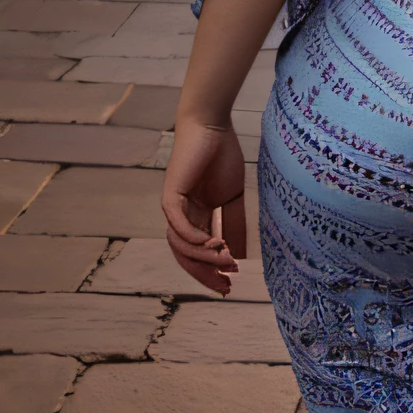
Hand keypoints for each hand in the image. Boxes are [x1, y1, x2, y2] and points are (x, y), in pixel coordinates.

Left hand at [162, 124, 247, 295]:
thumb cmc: (221, 155)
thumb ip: (234, 225)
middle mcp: (181, 216)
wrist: (211, 126)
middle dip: (205, 273)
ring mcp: (174, 208)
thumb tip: (243, 255)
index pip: (199, 252)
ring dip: (204, 258)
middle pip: (187, 256)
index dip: (212, 270)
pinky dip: (194, 239)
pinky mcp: (170, 197)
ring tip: (227, 261)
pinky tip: (214, 244)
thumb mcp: (233, 197)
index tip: (230, 284)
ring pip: (182, 245)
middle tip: (225, 286)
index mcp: (196, 216)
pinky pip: (179, 226)